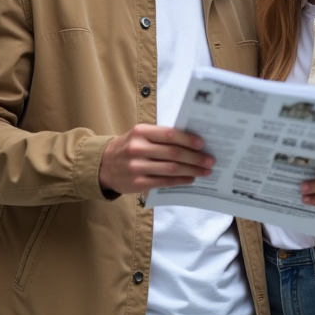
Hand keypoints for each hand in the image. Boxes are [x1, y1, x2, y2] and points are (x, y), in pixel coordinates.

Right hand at [99, 124, 213, 194]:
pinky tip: (190, 179)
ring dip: (191, 170)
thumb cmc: (128, 147)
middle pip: (173, 153)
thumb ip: (160, 137)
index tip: (202, 143)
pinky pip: (164, 182)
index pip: (169, 134)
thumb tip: (191, 142)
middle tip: (210, 160)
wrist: (103, 165)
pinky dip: (180, 181)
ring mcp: (137, 167)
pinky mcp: (137, 183)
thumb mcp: (140, 136)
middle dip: (195, 157)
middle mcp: (138, 148)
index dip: (188, 139)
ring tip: (205, 171)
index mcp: (141, 132)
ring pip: (171, 169)